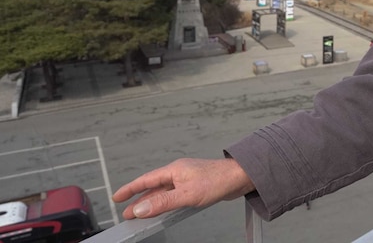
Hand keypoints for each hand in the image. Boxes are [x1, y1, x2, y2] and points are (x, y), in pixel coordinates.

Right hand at [112, 158, 254, 219]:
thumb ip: (163, 202)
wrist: (241, 177)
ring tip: (141, 216)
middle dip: (138, 201)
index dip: (130, 189)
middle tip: (127, 213)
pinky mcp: (195, 186)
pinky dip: (165, 204)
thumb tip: (140, 209)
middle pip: (153, 187)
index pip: (146, 180)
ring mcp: (187, 179)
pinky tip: (164, 210)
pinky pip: (174, 196)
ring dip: (152, 204)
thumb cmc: (218, 180)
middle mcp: (179, 173)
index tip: (117, 197)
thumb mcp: (187, 194)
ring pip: (163, 192)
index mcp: (174, 170)